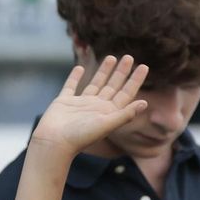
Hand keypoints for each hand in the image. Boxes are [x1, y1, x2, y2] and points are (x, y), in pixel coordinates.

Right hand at [32, 56, 149, 153]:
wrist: (54, 142)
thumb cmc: (81, 136)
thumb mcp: (106, 124)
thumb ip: (125, 114)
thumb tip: (145, 103)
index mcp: (109, 112)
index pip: (126, 93)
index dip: (135, 80)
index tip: (144, 66)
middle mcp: (97, 107)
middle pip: (113, 86)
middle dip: (121, 72)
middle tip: (129, 57)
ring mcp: (81, 104)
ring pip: (95, 84)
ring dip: (103, 71)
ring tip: (111, 57)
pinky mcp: (64, 102)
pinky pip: (71, 86)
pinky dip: (75, 77)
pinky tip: (80, 68)